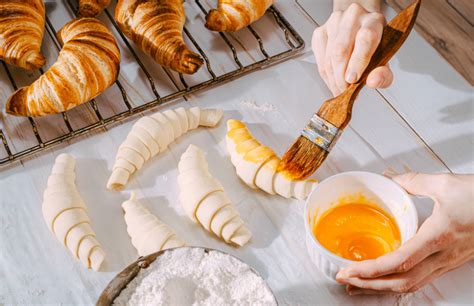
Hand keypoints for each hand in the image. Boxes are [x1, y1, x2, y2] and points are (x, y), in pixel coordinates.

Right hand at [312, 3, 393, 95]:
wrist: (360, 26)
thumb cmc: (372, 43)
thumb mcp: (384, 58)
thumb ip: (383, 73)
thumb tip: (373, 82)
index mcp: (373, 21)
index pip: (365, 39)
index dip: (357, 61)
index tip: (352, 79)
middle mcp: (353, 17)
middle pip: (341, 50)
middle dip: (341, 77)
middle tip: (345, 91)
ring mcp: (334, 23)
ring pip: (329, 56)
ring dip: (333, 78)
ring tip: (339, 89)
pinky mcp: (320, 31)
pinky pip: (320, 58)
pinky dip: (325, 75)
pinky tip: (332, 80)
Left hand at [336, 172, 473, 294]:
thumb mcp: (445, 184)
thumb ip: (413, 182)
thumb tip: (390, 178)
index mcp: (439, 236)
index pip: (399, 261)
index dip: (372, 270)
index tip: (349, 270)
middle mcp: (443, 256)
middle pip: (402, 281)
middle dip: (369, 284)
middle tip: (345, 280)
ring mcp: (448, 263)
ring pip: (411, 284)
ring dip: (382, 286)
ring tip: (359, 283)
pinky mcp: (451, 263)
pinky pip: (421, 279)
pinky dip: (398, 282)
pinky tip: (385, 278)